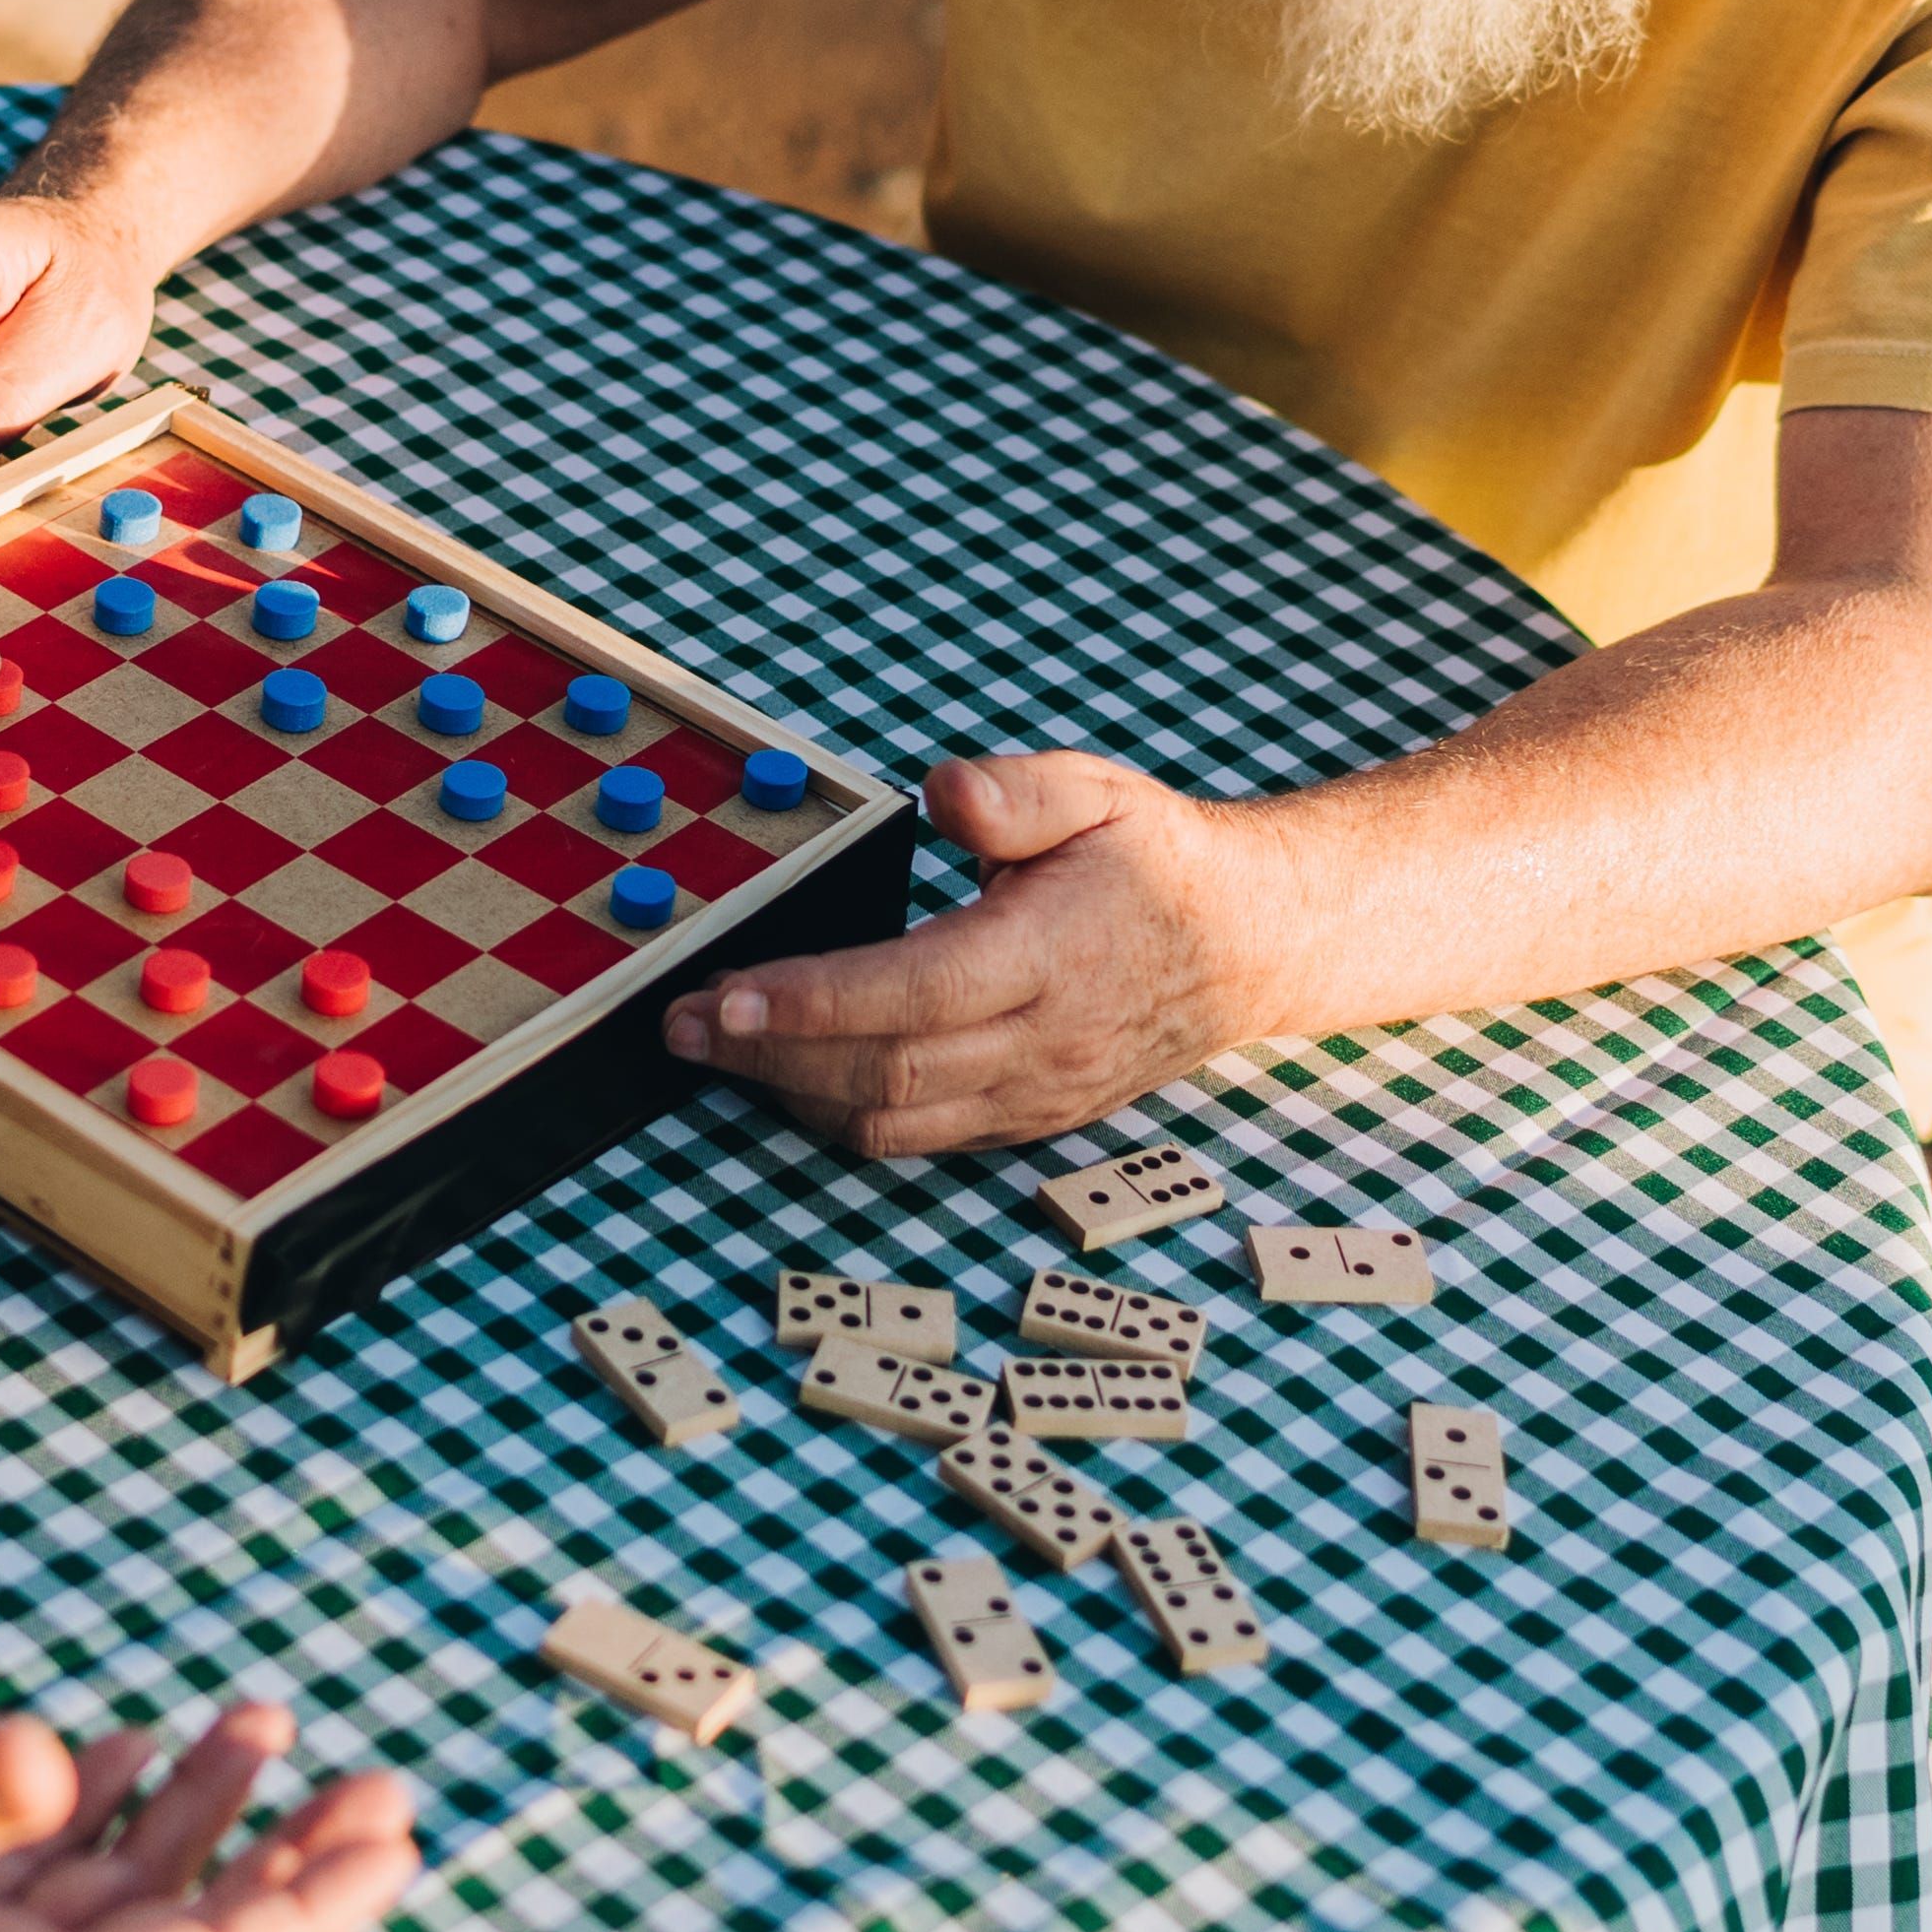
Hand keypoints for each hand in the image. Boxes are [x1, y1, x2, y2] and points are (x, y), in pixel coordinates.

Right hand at [0, 1712, 420, 1931]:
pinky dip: (101, 1819)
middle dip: (289, 1857)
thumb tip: (57, 1752)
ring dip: (199, 1819)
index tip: (394, 1842)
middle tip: (380, 1781)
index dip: (310, 1906)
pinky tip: (129, 1755)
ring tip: (266, 1728)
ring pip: (126, 1901)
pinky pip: (47, 1887)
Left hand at [663, 752, 1301, 1156]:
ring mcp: (1034, 1093)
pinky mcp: (1026, 1119)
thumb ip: (1017, 793)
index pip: (914, 993)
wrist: (1247, 948)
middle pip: (885, 1072)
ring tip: (721, 1049)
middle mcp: (1041, 1039)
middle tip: (683, 1024)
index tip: (728, 994)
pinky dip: (843, 1115)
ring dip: (794, 1092)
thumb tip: (943, 793)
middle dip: (769, 1054)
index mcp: (1051, 953)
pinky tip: (793, 1075)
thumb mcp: (1100, 792)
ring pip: (893, 1121)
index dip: (813, 1001)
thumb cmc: (1157, 863)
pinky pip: (920, 1139)